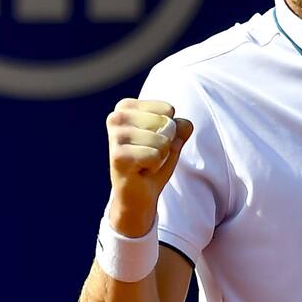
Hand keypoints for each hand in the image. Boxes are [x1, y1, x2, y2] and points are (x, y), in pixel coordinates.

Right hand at [105, 99, 192, 236]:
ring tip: (145, 162)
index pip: (168, 109)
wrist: (139, 195)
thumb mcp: (173, 139)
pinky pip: (155, 155)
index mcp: (127, 107)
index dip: (170, 129)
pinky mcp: (118, 155)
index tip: (152, 141)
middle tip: (149, 154)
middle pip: (166, 123)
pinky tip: (141, 170)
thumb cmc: (154, 161)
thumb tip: (185, 124)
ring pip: (162, 140)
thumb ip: (182, 126)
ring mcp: (115, 136)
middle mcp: (116, 117)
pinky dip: (155, 166)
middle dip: (165, 143)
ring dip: (160, 156)